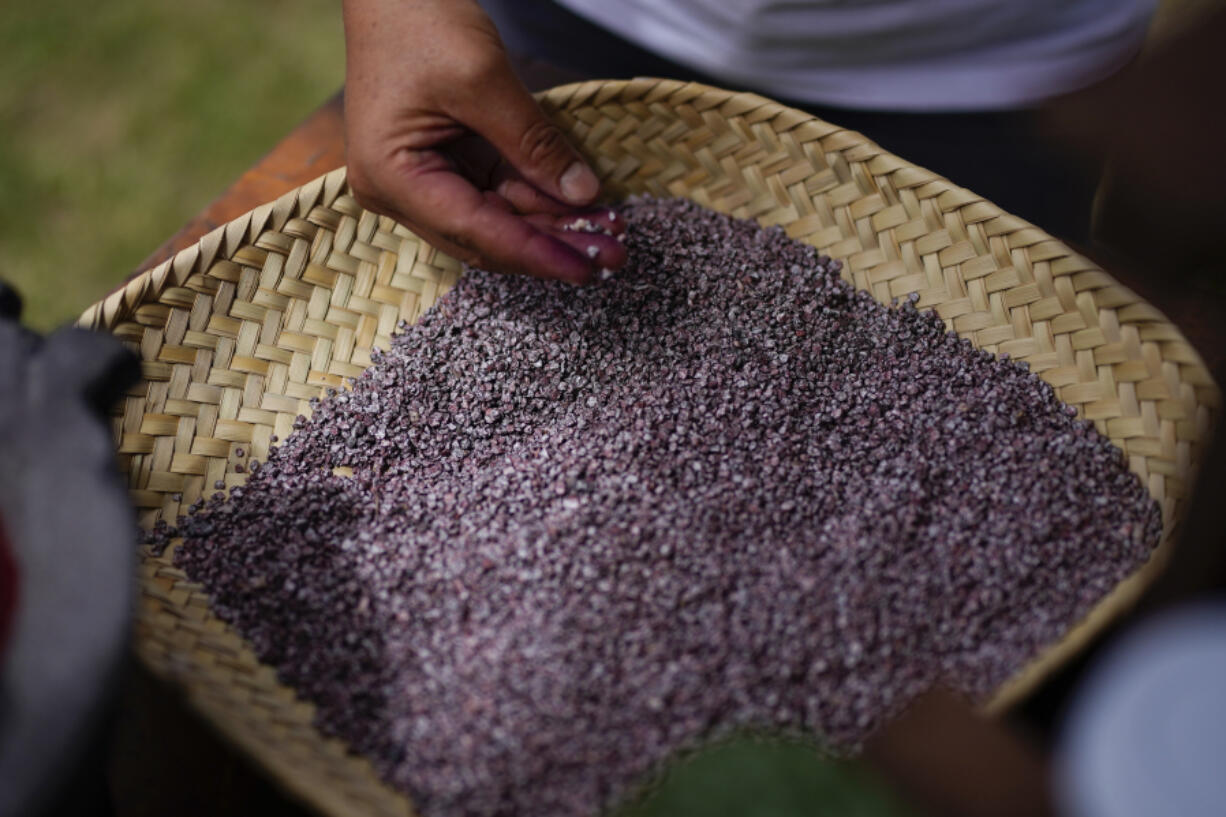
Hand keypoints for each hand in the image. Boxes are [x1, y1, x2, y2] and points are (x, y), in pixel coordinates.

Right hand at [342, 0, 625, 284]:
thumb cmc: (420, 20)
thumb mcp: (484, 79)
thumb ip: (533, 143)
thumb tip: (584, 195)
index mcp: (392, 177)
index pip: (475, 231)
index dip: (536, 253)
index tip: (588, 267)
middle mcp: (399, 190)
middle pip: (486, 237)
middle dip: (551, 246)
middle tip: (613, 254)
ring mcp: (420, 180)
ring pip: (496, 221)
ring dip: (552, 227)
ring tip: (609, 233)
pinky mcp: (445, 164)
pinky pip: (496, 195)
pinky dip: (539, 201)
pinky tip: (583, 207)